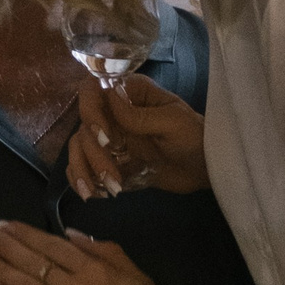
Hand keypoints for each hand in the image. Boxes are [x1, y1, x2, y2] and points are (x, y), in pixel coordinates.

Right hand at [66, 72, 209, 201]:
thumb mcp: (172, 123)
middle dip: (93, 154)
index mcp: (129, 93)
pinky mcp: (111, 160)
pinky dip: (82, 179)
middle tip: (113, 176)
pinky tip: (95, 194)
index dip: (90, 112)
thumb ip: (139, 114)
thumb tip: (107, 95)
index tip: (105, 137)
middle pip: (83, 125)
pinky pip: (84, 166)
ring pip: (79, 147)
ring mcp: (111, 137)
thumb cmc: (194, 137)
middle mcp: (114, 112)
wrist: (205, 167)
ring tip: (104, 191)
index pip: (92, 91)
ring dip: (85, 170)